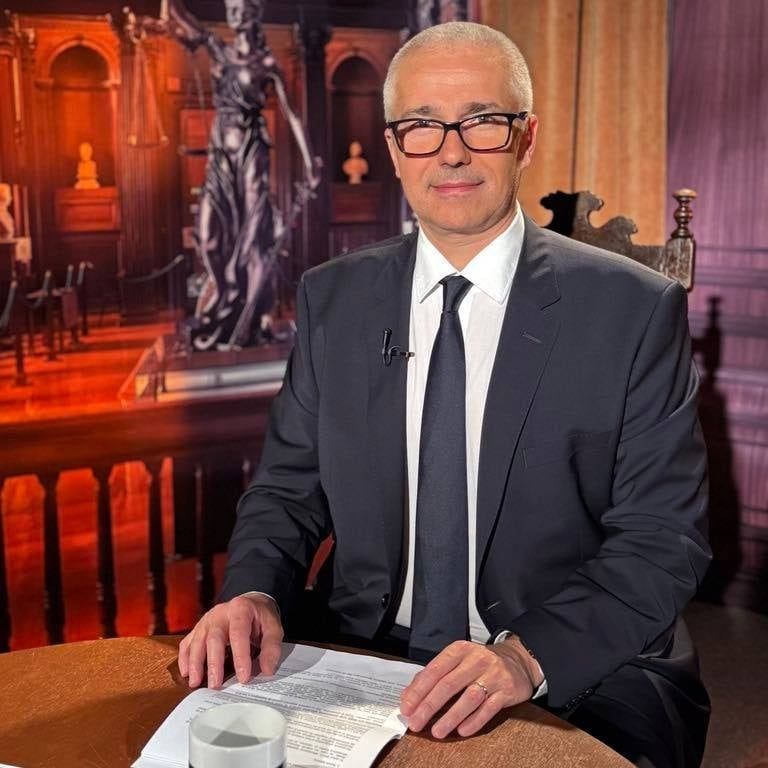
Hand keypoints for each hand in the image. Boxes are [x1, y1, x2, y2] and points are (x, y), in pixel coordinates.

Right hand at [178, 594, 282, 689]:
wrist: (250, 603)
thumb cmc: (261, 618)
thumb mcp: (273, 627)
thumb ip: (271, 647)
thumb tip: (267, 670)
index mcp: (241, 609)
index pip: (238, 633)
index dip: (240, 656)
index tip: (244, 677)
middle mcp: (220, 612)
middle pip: (214, 637)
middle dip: (214, 663)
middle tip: (216, 685)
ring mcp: (207, 620)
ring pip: (197, 640)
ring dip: (195, 663)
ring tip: (195, 683)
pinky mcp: (199, 628)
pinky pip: (187, 642)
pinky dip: (185, 658)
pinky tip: (186, 673)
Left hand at [399, 638, 542, 738]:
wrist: (517, 660)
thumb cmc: (479, 663)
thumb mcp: (457, 662)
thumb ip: (432, 676)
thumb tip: (409, 696)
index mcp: (459, 650)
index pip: (435, 670)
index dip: (419, 690)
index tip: (407, 707)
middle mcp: (476, 660)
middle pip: (448, 684)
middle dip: (429, 706)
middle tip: (416, 723)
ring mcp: (493, 675)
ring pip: (469, 697)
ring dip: (451, 717)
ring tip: (437, 732)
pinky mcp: (506, 690)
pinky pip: (488, 708)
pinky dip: (474, 721)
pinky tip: (462, 730)